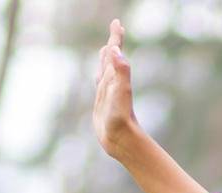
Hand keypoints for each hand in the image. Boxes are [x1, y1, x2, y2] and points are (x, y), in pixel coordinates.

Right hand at [93, 18, 137, 157]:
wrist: (121, 140)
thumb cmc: (121, 118)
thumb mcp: (121, 92)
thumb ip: (121, 71)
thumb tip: (116, 50)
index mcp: (115, 76)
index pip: (115, 52)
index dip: (116, 37)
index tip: (117, 23)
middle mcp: (112, 82)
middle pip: (112, 57)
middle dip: (113, 43)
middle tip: (116, 30)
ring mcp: (107, 92)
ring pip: (106, 69)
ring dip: (106, 58)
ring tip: (107, 49)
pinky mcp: (103, 103)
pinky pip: (100, 84)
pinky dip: (100, 75)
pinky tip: (100, 77)